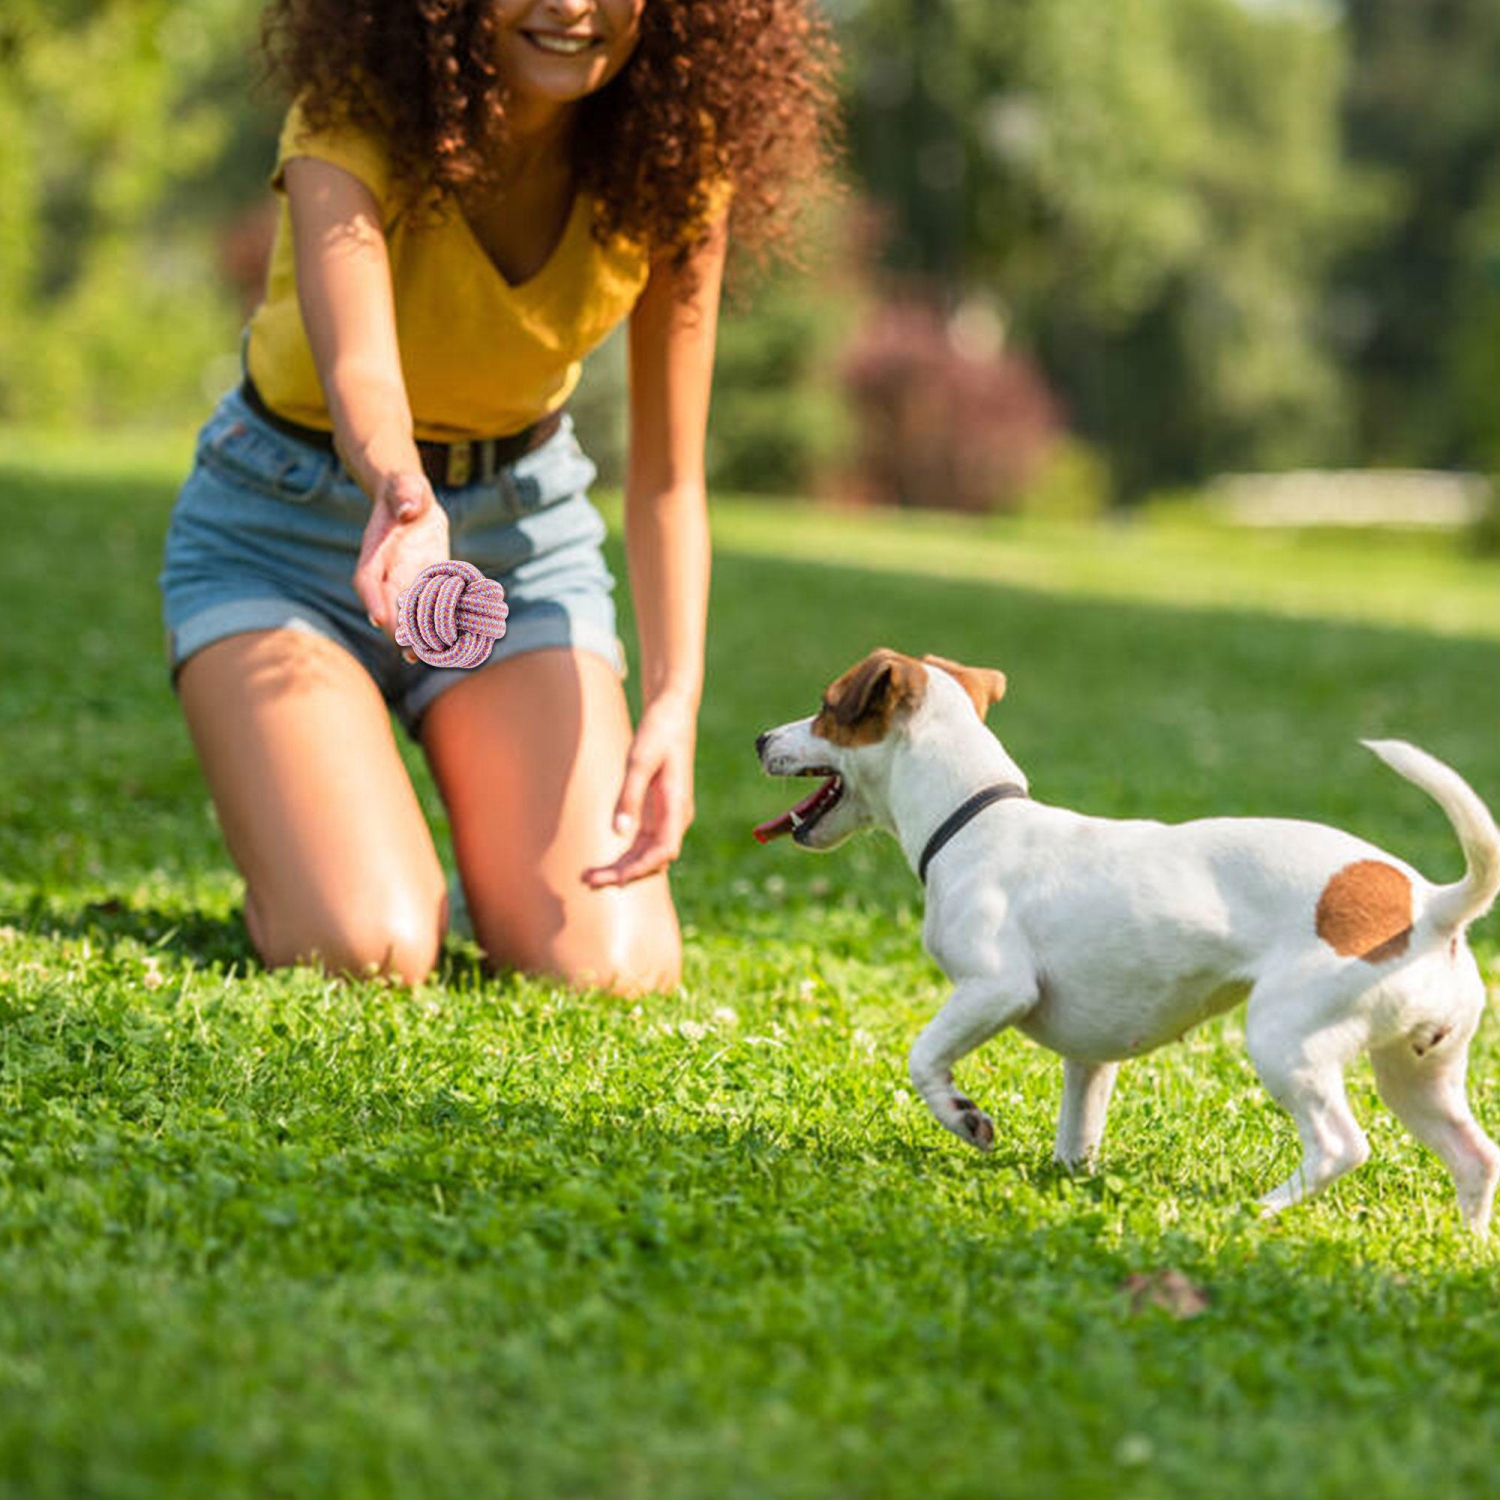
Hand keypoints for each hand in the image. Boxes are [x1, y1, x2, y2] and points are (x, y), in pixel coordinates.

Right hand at [353, 472, 450, 662]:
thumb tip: (407, 509)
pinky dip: (436, 624)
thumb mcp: (405, 486)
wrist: (411, 499)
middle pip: (387, 604)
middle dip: (396, 627)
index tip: (378, 618)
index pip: (367, 579)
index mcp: (375, 550)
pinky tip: (446, 645)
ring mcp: (406, 579)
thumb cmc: (405, 491)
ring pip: (407, 612)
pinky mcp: (427, 582)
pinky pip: (430, 607)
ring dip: (414, 634)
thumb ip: (404, 494)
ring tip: (422, 657)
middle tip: (407, 647)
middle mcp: (387, 571)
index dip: (372, 599)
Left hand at [584, 691, 698, 887]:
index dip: (640, 869)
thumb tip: (619, 832)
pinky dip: (625, 855)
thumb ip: (629, 797)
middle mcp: (675, 817)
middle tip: (586, 881)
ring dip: (621, 868)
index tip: (615, 880)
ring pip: (646, 854)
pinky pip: (642, 843)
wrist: (673, 713)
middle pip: (653, 859)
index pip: (663, 851)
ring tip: (589, 877)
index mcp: (677, 807)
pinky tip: (605, 862)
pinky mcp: (657, 811)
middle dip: (623, 874)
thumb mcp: (639, 761)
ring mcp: (667, 816)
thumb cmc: (658, 733)